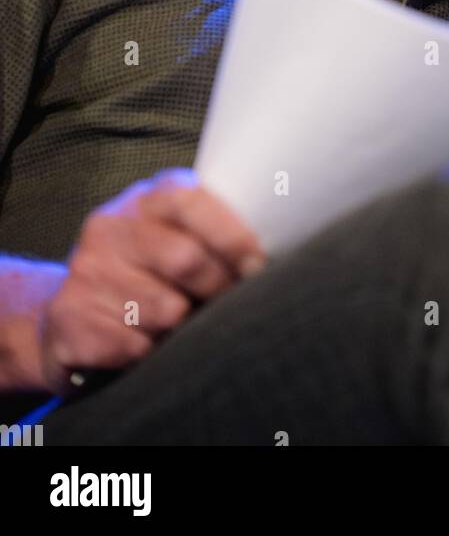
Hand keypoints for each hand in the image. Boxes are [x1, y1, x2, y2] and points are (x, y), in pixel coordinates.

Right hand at [36, 168, 265, 394]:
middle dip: (216, 288)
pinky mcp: (67, 318)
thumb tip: (277, 247)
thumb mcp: (176, 236)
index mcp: (145, 200)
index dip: (231, 235)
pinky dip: (148, 353)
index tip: (256, 264)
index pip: (192, 202)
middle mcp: (110, 227)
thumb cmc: (146, 273)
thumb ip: (214, 231)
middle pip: (184, 259)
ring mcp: (84, 271)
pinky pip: (132, 345)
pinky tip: (144, 345)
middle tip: (224, 304)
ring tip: (177, 325)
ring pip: (163, 309)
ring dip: (182, 328)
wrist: (68, 313)